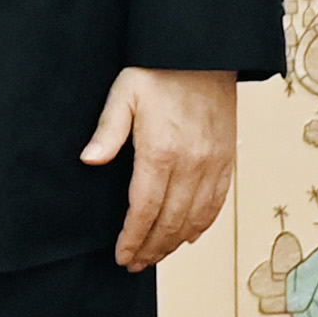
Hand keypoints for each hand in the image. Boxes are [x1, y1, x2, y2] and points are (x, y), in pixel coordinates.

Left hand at [81, 67, 238, 271]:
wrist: (203, 52)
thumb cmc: (159, 70)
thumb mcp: (124, 93)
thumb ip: (107, 131)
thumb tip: (90, 160)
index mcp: (161, 151)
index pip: (145, 209)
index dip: (133, 238)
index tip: (122, 255)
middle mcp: (191, 163)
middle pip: (170, 221)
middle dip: (151, 248)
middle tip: (135, 264)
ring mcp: (213, 163)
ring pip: (195, 218)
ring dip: (174, 242)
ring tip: (156, 256)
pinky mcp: (227, 159)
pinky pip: (217, 202)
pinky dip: (202, 225)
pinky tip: (187, 236)